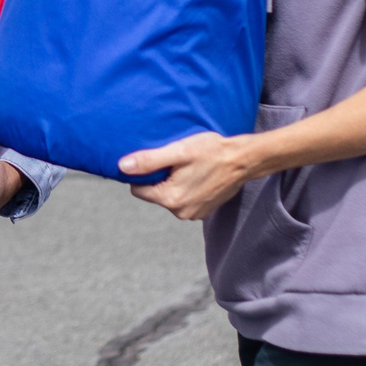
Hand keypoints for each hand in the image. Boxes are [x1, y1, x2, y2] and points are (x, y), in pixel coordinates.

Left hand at [120, 132, 259, 220]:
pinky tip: (198, 175)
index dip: (144, 173)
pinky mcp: (203, 212)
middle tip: (177, 162)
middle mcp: (180, 212)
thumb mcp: (178, 151)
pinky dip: (187, 189)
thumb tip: (122, 166)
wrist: (243, 160)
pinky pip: (184, 200)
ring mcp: (193, 214)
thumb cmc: (211, 152)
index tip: (158, 160)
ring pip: (170, 197)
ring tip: (190, 168)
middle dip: (161, 178)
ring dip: (174, 183)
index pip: (138, 189)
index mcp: (170, 198)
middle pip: (154, 194)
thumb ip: (149, 161)